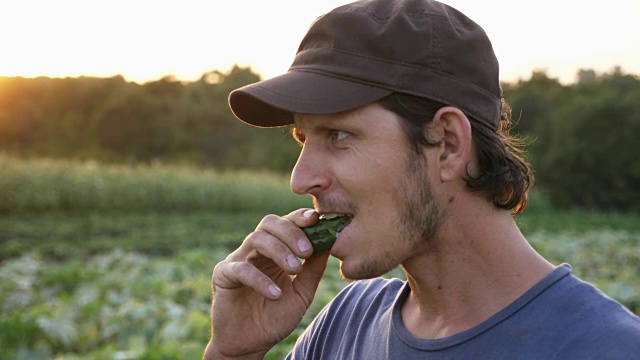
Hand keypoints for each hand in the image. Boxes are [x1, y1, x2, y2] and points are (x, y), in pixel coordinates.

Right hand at [204, 208, 327, 358]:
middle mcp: (255, 250)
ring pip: (256, 239)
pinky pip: (241, 269)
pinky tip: (276, 294)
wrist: (250, 343)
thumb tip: (330, 243)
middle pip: (269, 223)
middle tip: (307, 250)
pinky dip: (260, 279)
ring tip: (295, 269)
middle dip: (291, 232)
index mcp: (274, 250)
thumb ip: (313, 270)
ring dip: (279, 251)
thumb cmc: (274, 317)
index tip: (315, 219)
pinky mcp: (224, 276)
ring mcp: (238, 260)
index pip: (286, 223)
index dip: (299, 217)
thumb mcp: (301, 293)